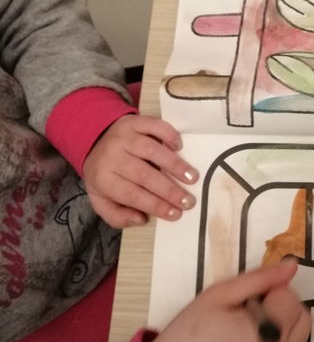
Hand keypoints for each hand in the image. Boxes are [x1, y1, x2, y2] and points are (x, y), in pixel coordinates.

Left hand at [82, 114, 198, 227]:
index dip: (156, 205)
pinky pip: (153, 126)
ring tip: (192, 177)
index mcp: (103, 179)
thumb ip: (117, 216)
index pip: (133, 195)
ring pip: (151, 151)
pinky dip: (168, 134)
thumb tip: (141, 219)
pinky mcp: (133, 121)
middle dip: (169, 190)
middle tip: (189, 201)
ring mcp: (123, 137)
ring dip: (175, 165)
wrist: (92, 140)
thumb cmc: (104, 175)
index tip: (176, 214)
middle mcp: (112, 156)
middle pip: (144, 175)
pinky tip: (179, 146)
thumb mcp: (101, 200)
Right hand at [147, 261, 310, 341]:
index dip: (267, 292)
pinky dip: (276, 340)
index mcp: (268, 334)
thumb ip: (260, 279)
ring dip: (280, 322)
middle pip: (300, 314)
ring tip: (244, 328)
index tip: (243, 301)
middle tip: (246, 311)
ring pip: (297, 332)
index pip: (289, 296)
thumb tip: (292, 265)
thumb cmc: (189, 335)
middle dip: (280, 305)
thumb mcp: (219, 295)